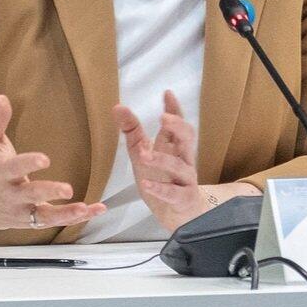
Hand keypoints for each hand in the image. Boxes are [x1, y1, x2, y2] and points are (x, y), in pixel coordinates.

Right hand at [0, 95, 104, 232]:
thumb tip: (1, 98)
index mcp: (2, 173)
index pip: (15, 168)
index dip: (29, 164)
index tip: (45, 159)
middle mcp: (12, 194)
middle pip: (31, 194)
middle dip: (49, 192)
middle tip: (68, 189)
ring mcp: (23, 211)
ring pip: (43, 216)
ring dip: (65, 214)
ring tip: (84, 208)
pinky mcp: (33, 222)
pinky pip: (55, 222)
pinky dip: (76, 218)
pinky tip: (96, 209)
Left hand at [114, 90, 206, 232]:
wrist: (177, 213)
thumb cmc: (161, 178)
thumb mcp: (142, 152)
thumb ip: (132, 130)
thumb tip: (117, 107)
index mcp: (174, 146)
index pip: (178, 123)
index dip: (174, 108)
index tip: (167, 93)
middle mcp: (183, 158)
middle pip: (188, 138)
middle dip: (178, 127)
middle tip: (164, 118)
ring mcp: (185, 179)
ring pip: (180, 166)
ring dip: (162, 160)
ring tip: (144, 155)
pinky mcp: (182, 198)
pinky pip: (174, 193)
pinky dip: (160, 188)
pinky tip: (146, 184)